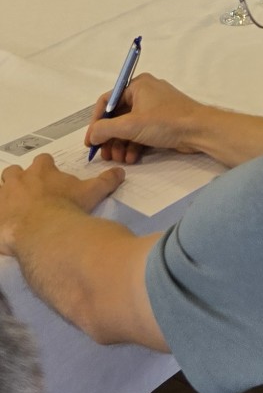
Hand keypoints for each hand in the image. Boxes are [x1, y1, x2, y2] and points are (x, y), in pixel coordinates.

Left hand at [0, 154, 123, 251]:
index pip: (43, 160)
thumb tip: (121, 172)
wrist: (43, 232)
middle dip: (20, 180)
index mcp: (42, 170)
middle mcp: (19, 179)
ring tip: (17, 211)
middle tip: (30, 194)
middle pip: (14, 172)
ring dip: (6, 198)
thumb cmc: (68, 207)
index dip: (46, 168)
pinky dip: (2, 217)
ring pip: (0, 191)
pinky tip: (9, 226)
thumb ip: (106, 180)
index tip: (51, 178)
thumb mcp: (92, 192)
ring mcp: (3, 198)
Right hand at [86, 72, 206, 163]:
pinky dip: (134, 145)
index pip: (108, 101)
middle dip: (110, 137)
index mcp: (138, 85)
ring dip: (121, 144)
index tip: (90, 141)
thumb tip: (92, 135)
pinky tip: (132, 159)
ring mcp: (154, 108)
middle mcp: (145, 93)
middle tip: (104, 154)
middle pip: (118, 116)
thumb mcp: (130, 126)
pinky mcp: (162, 122)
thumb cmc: (166, 122)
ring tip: (119, 159)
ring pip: (129, 127)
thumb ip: (105, 129)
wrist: (200, 131)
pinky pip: (141, 132)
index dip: (96, 121)